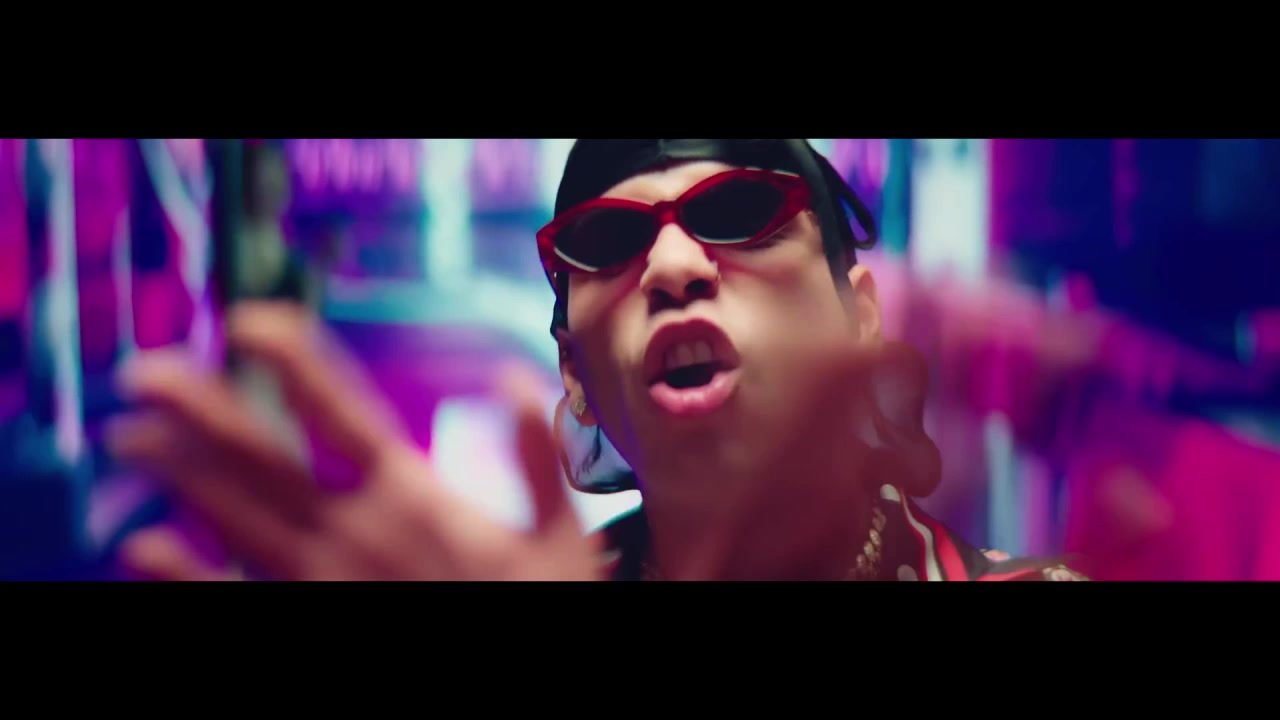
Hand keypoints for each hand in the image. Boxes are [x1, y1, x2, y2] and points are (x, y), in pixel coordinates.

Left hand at [109, 302, 600, 580]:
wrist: (508, 693)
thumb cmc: (537, 610)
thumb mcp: (562, 540)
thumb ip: (535, 458)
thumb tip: (509, 374)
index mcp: (415, 501)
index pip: (343, 414)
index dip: (293, 362)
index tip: (249, 320)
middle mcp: (356, 534)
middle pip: (263, 460)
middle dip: (201, 411)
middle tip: (144, 373)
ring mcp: (324, 582)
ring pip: (235, 519)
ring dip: (179, 474)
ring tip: (128, 438)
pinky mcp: (309, 618)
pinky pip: (233, 597)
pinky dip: (185, 573)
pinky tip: (140, 546)